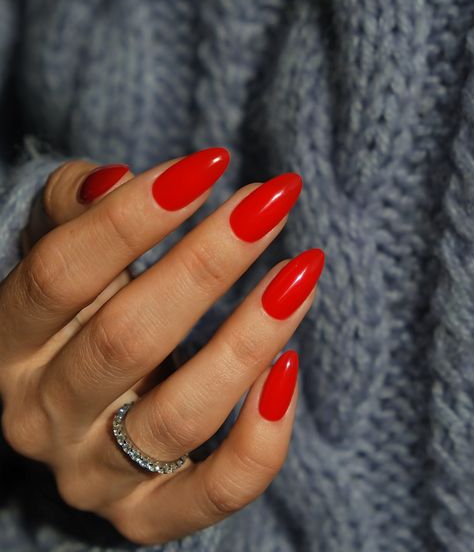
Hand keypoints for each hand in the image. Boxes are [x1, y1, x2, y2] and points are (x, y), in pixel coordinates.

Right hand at [0, 148, 323, 544]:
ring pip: (182, 413)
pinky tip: (292, 366)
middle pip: (127, 339)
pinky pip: (217, 489)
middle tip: (270, 202)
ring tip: (301, 270)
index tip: (210, 164)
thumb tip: (116, 179)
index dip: (135, 214)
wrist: (90, 398)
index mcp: (10, 342)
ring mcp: (93, 474)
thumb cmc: (85, 305)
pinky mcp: (147, 515)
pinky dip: (263, 435)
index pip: (61, 274)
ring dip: (251, 335)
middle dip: (208, 262)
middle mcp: (41, 415)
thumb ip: (75, 207)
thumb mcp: (61, 246)